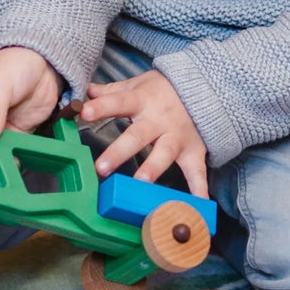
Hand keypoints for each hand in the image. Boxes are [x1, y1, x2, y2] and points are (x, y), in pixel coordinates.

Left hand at [80, 70, 207, 198]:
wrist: (204, 90)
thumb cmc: (163, 90)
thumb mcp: (137, 85)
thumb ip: (111, 92)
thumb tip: (86, 91)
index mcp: (141, 101)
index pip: (119, 102)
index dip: (102, 107)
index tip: (84, 112)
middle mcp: (159, 120)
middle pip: (137, 136)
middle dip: (119, 152)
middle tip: (101, 167)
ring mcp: (177, 137)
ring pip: (164, 154)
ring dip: (153, 168)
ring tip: (140, 182)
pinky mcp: (193, 151)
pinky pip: (196, 172)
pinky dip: (198, 189)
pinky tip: (197, 204)